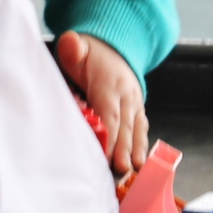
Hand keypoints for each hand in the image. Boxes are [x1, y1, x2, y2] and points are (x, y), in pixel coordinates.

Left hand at [54, 30, 147, 174]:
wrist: (114, 46)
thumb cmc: (90, 54)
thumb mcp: (78, 47)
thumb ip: (73, 47)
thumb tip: (71, 44)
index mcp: (110, 83)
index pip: (110, 113)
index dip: (110, 135)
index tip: (107, 154)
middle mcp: (127, 94)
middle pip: (125, 125)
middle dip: (124, 148)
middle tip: (121, 168)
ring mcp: (135, 102)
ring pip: (136, 128)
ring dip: (136, 149)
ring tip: (134, 168)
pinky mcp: (138, 109)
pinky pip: (141, 128)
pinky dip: (141, 145)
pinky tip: (140, 161)